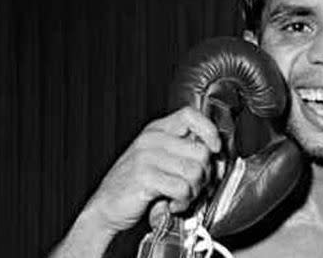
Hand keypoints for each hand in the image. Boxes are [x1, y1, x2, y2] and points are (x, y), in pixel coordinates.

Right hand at [84, 106, 220, 232]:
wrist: (107, 207)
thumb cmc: (137, 184)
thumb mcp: (160, 158)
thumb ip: (183, 151)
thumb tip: (215, 154)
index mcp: (158, 130)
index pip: (190, 115)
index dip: (209, 130)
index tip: (215, 147)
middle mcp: (152, 139)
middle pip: (200, 151)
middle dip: (204, 174)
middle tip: (194, 186)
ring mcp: (146, 157)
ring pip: (194, 171)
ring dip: (194, 191)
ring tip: (182, 196)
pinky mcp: (144, 176)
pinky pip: (181, 188)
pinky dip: (182, 201)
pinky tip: (172, 203)